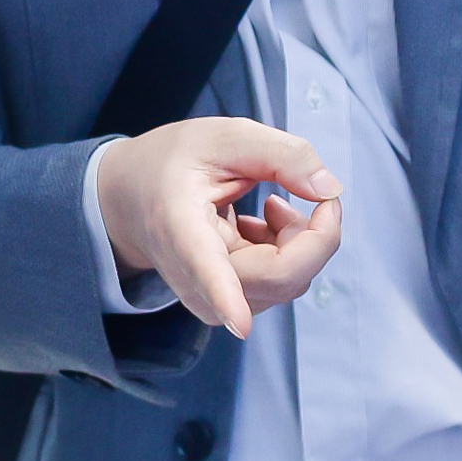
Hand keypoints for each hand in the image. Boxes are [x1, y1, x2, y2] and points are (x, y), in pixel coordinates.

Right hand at [93, 118, 342, 338]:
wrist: (132, 197)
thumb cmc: (175, 163)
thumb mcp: (226, 136)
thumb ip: (282, 154)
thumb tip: (329, 190)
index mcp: (180, 226)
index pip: (204, 269)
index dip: (226, 298)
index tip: (239, 324)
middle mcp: (193, 276)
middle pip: (278, 275)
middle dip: (311, 232)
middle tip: (291, 193)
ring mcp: (211, 299)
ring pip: (288, 282)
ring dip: (299, 239)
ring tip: (269, 205)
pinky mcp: (228, 307)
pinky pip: (282, 285)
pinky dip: (289, 250)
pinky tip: (262, 225)